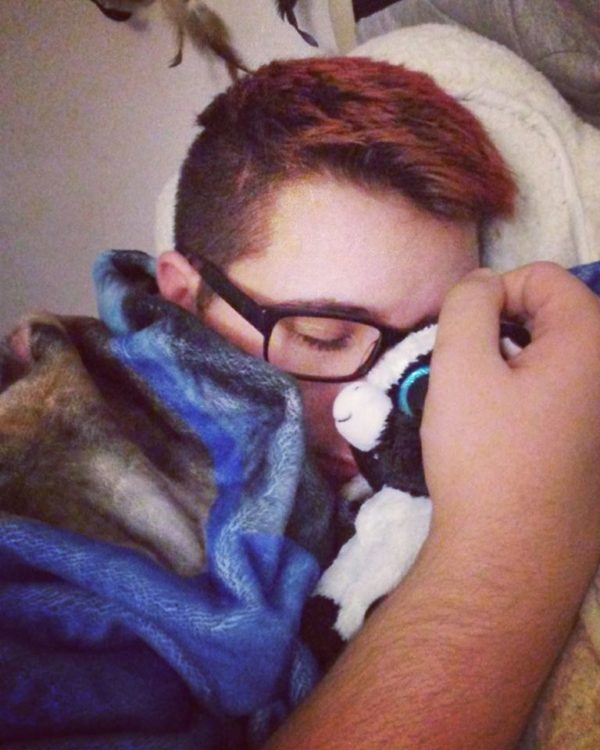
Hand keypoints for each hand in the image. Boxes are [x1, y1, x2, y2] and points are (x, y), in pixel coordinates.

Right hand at [267, 263, 599, 749]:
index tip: (463, 341)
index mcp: (590, 341)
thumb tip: (482, 285)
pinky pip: (561, 397)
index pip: (541, 277)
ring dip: (510, 367)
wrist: (511, 557)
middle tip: (467, 376)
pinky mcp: (595, 448)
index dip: (492, 295)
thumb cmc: (484, 456)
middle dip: (501, 332)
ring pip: (552, 360)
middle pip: (551, 316)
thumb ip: (468, 303)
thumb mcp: (460, 366)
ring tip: (479, 410)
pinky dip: (528, 399)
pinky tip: (503, 438)